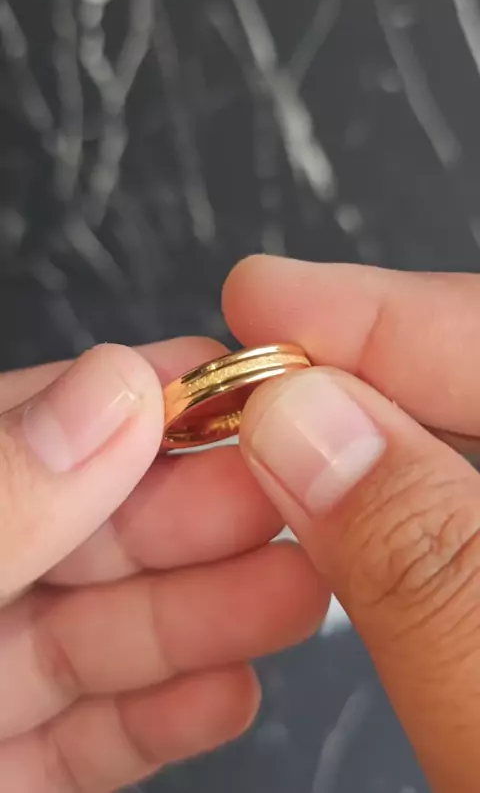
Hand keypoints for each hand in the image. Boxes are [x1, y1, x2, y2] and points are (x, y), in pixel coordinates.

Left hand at [0, 339, 326, 791]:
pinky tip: (227, 692)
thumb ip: (5, 493)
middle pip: (94, 533)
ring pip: (106, 633)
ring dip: (208, 614)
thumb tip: (112, 387)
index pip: (46, 432)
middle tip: (291, 494)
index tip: (233, 391)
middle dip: (200, 515)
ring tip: (296, 593)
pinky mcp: (9, 776)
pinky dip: (161, 718)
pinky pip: (91, 739)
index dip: (141, 406)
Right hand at [224, 256, 479, 792]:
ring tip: (281, 431)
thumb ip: (441, 577)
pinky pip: (476, 530)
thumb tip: (309, 428)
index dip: (391, 315)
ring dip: (375, 439)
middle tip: (256, 360)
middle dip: (371, 365)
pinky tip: (353, 509)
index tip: (269, 295)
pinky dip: (407, 512)